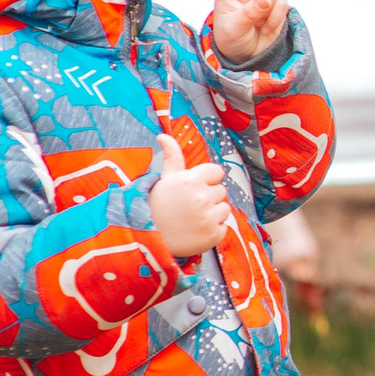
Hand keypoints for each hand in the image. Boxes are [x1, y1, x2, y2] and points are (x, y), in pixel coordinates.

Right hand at [148, 132, 230, 254]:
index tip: (192, 188)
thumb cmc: (157, 206)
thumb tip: (163, 135)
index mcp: (190, 181)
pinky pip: (223, 226)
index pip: (217, 172)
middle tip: (188, 205)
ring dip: (212, 213)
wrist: (149, 240)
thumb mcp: (164, 180)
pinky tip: (195, 230)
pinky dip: (213, 230)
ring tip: (192, 218)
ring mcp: (208, 218)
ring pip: (224, 208)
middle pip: (220, 190)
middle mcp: (201, 198)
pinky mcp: (214, 235)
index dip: (206, 179)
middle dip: (208, 196)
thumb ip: (172, 157)